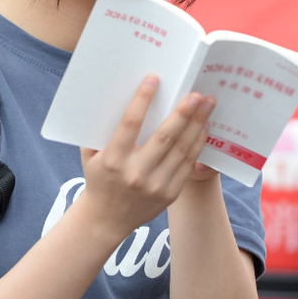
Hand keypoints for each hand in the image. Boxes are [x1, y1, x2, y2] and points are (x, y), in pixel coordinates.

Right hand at [78, 75, 214, 240]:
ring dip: (197, 125)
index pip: (129, 124)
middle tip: (196, 94)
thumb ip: (101, 129)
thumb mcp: (90, 154)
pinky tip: (203, 128)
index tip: (154, 79)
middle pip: (164, 137)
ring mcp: (155, 185)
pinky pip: (187, 164)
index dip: (142, 99)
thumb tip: (118, 94)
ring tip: (207, 105)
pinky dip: (197, 144)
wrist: (106, 219)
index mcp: (113, 160)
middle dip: (183, 113)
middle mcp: (135, 173)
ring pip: (181, 150)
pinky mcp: (170, 194)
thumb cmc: (98, 178)